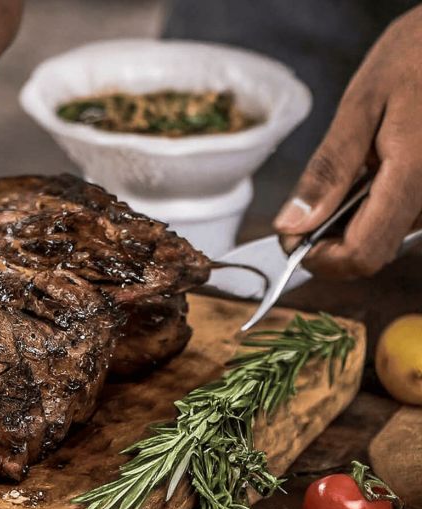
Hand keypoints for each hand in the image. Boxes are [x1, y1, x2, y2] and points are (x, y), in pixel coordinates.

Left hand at [273, 6, 421, 278]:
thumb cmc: (413, 60)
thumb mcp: (360, 106)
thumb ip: (328, 170)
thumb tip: (292, 226)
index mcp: (412, 178)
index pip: (362, 254)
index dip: (318, 258)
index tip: (290, 237)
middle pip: (371, 252)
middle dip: (329, 239)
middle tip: (306, 204)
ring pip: (385, 237)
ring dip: (350, 221)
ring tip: (348, 171)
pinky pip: (399, 217)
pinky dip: (372, 206)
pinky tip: (369, 171)